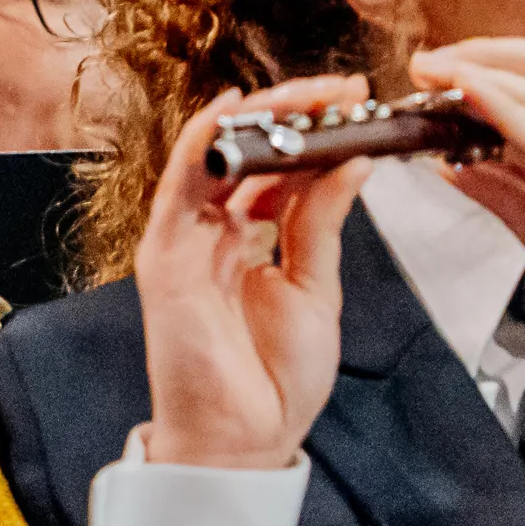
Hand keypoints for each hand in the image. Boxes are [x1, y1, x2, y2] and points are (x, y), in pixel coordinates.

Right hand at [138, 79, 380, 467]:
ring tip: (310, 92)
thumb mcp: (317, 285)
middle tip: (342, 89)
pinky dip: (204, 142)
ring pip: (216, 156)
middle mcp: (216, 232)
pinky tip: (233, 110)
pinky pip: (181, 186)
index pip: (280, 168)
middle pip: (248, 153)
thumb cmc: (278, 375)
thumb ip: (324, 222)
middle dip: (294, 114)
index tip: (358, 105)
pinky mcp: (166, 256)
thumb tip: (353, 161)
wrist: (249, 435)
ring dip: (261, 117)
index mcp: (253, 239)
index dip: (315, 132)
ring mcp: (188, 241)